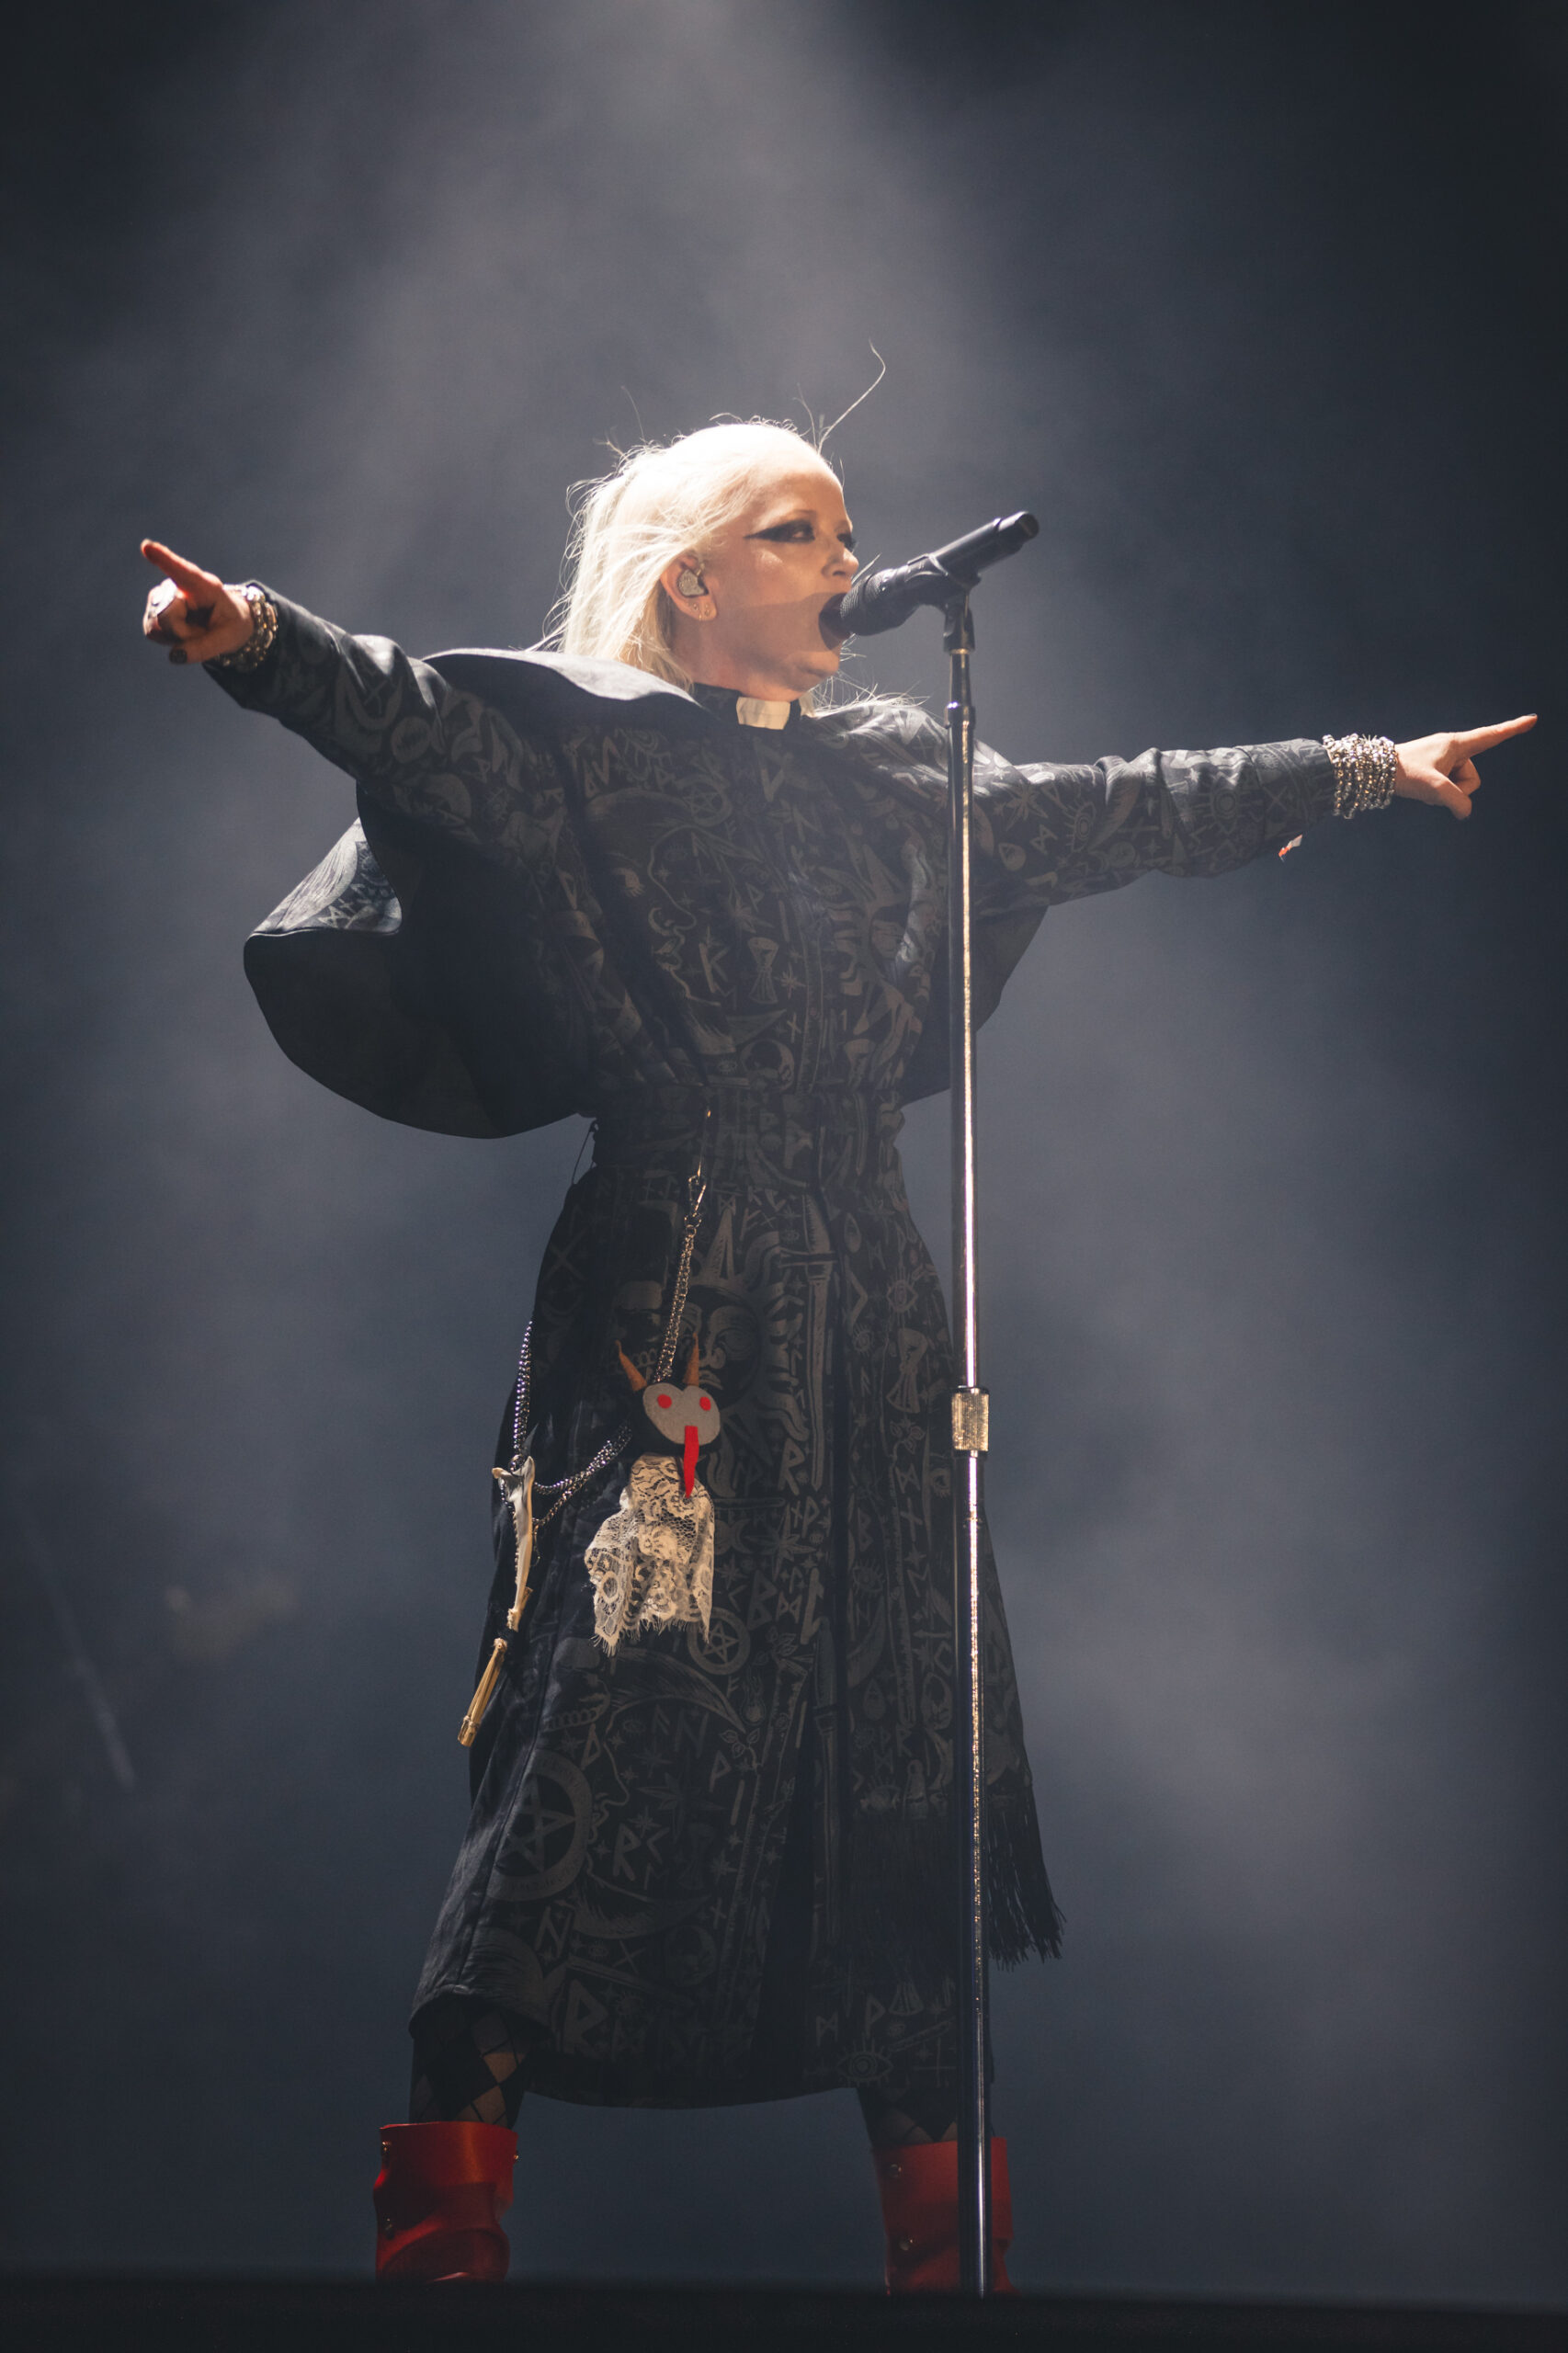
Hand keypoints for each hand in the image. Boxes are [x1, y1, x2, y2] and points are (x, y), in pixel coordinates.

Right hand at [140, 539, 254, 664]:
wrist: (225, 622)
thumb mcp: (228, 639)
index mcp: (204, 586)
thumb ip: (205, 648)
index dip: (164, 560)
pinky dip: (167, 639)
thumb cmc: (231, 624)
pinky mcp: (153, 609)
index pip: (183, 572)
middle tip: (202, 632)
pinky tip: (180, 632)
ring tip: (193, 631)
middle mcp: (178, 586)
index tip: (147, 547)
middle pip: (166, 616)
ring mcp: (162, 596)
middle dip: (182, 633)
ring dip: (175, 637)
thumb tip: (174, 656)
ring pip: (156, 626)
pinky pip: (152, 632)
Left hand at [1394, 715, 1536, 817]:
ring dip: (1444, 793)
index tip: (1533, 719)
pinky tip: (1420, 791)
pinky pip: (1446, 787)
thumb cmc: (1404, 773)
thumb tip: (1465, 812)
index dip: (1513, 729)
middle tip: (1431, 788)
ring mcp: (1443, 760)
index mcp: (1456, 744)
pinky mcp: (1434, 769)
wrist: (1374, 770)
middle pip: (1472, 778)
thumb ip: (1456, 801)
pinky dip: (1436, 794)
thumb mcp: (1434, 788)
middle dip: (1457, 790)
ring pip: (1458, 786)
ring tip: (1423, 788)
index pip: (1491, 736)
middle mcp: (1452, 749)